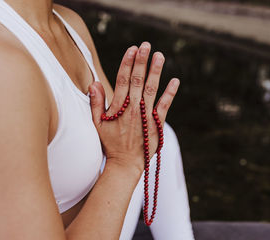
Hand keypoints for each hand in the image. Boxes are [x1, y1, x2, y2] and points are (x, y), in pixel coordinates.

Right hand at [88, 42, 179, 173]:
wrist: (125, 164)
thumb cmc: (110, 143)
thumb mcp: (97, 124)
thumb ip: (95, 103)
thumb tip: (94, 83)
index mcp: (118, 107)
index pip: (122, 80)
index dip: (127, 63)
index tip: (132, 49)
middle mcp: (133, 109)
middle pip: (138, 80)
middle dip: (142, 61)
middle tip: (146, 45)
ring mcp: (146, 116)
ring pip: (152, 89)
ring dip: (156, 71)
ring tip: (160, 55)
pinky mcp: (157, 124)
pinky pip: (165, 106)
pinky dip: (170, 93)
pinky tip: (175, 80)